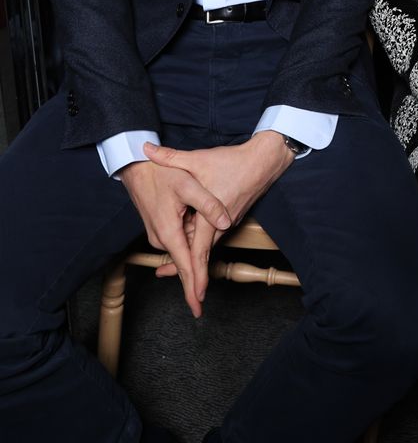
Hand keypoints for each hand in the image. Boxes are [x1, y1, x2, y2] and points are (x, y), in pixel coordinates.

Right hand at [120, 159, 230, 317]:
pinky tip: (190, 257)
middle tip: (199, 305)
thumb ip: (208, 204)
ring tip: (198, 286)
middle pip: (181, 264)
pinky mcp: (158, 228)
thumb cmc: (162, 174)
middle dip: (192, 282)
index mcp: (168, 231)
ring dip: (190, 262)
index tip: (198, 307)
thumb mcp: (188, 185)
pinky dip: (183, 250)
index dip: (193, 286)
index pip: (184, 265)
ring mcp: (157, 234)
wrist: (136, 167)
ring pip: (179, 253)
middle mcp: (160, 237)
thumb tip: (226, 223)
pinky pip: (175, 244)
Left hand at [143, 132, 293, 300]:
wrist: (263, 160)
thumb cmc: (231, 161)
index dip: (193, 274)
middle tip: (189, 298)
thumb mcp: (197, 159)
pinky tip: (193, 246)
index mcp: (210, 216)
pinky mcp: (231, 217)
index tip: (195, 296)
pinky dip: (201, 245)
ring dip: (195, 260)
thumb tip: (145, 149)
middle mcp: (221, 224)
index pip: (198, 252)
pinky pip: (214, 237)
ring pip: (208, 246)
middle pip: (203, 255)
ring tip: (179, 273)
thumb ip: (170, 156)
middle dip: (193, 276)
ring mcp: (228, 222)